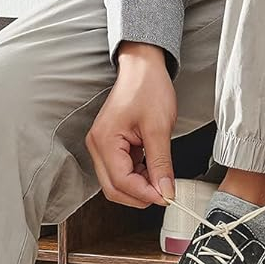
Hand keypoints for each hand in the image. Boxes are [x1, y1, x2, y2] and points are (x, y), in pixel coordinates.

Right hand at [86, 42, 176, 207]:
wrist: (143, 66)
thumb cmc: (148, 87)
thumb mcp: (159, 128)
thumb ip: (161, 164)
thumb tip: (165, 191)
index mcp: (104, 141)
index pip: (121, 182)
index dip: (145, 194)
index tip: (167, 196)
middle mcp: (97, 146)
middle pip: (114, 188)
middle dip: (140, 195)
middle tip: (165, 193)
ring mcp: (102, 146)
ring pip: (117, 182)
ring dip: (139, 186)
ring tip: (162, 176)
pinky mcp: (111, 145)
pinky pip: (121, 170)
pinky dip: (138, 175)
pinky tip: (153, 168)